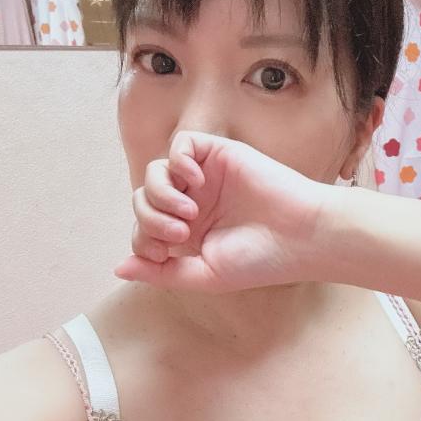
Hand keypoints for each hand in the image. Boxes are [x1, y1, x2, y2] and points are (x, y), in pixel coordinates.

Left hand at [114, 131, 339, 294]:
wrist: (300, 236)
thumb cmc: (260, 260)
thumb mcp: (204, 275)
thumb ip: (161, 272)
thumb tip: (119, 268)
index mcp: (189, 233)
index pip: (143, 228)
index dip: (143, 239)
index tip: (165, 253)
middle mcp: (193, 202)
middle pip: (143, 200)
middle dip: (151, 219)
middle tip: (180, 233)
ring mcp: (205, 177)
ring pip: (155, 173)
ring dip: (161, 194)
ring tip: (189, 212)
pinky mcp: (219, 153)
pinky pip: (180, 145)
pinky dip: (177, 160)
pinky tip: (194, 179)